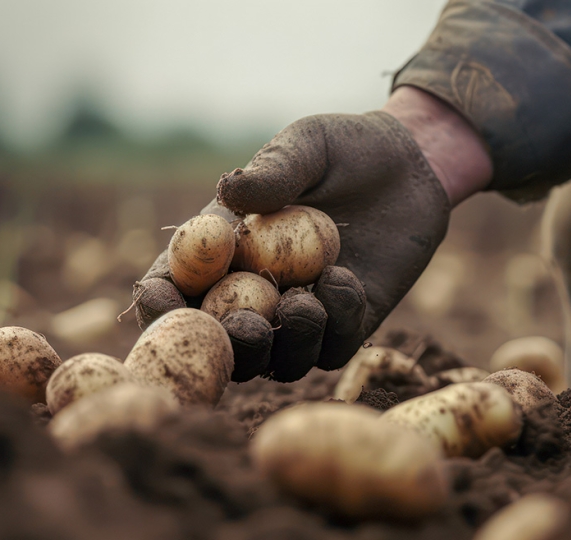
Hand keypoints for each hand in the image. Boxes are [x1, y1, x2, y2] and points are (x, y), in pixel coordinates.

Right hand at [136, 89, 491, 381]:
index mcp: (222, 252)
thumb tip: (228, 191)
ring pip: (278, 362)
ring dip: (285, 343)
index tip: (161, 298)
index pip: (175, 287)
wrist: (410, 165)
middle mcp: (255, 292)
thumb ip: (273, 169)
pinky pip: (333, 349)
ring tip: (302, 302)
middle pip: (223, 344)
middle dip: (227, 346)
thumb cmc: (344, 148)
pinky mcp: (348, 325)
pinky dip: (336, 324)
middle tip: (244, 325)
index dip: (160, 301)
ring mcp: (301, 315)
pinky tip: (343, 279)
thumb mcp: (308, 145)